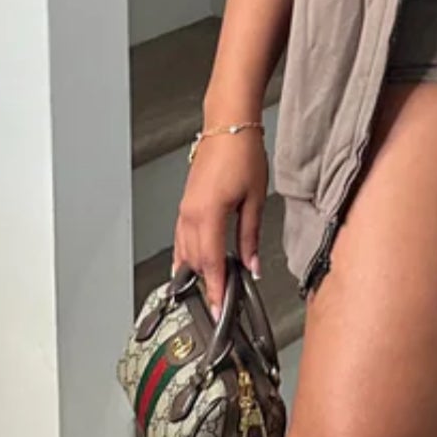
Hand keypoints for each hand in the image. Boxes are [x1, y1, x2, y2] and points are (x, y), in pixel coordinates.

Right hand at [172, 130, 268, 316]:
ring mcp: (185, 210)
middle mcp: (190, 215)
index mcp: (207, 215)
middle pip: (194, 262)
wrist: (228, 126)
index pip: (210, 264)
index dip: (215, 291)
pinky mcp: (186, 205)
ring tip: (209, 291)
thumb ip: (250, 237)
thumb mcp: (255, 200)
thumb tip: (253, 264)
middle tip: (219, 306)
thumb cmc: (242, 154)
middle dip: (206, 286)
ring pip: (184, 252)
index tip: (218, 311)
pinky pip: (181, 238)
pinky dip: (188, 255)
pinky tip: (194, 264)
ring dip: (196, 273)